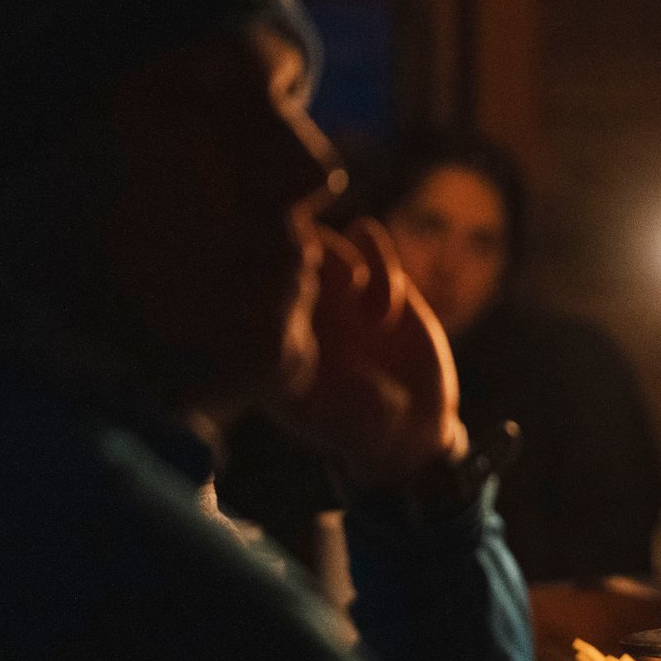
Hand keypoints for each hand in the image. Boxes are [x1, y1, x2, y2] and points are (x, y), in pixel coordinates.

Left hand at [274, 218, 466, 485]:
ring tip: (367, 304)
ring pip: (319, 235)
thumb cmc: (360, 427)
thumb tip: (273, 335)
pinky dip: (377, 255)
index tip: (300, 303)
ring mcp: (333, 287)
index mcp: (267, 333)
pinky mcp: (375, 275)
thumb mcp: (322, 408)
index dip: (269, 283)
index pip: (246, 284)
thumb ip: (296, 370)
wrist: (414, 424)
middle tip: (342, 287)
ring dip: (340, 258)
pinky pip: (365, 234)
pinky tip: (392, 304)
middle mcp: (294, 305)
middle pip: (275, 247)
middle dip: (303, 257)